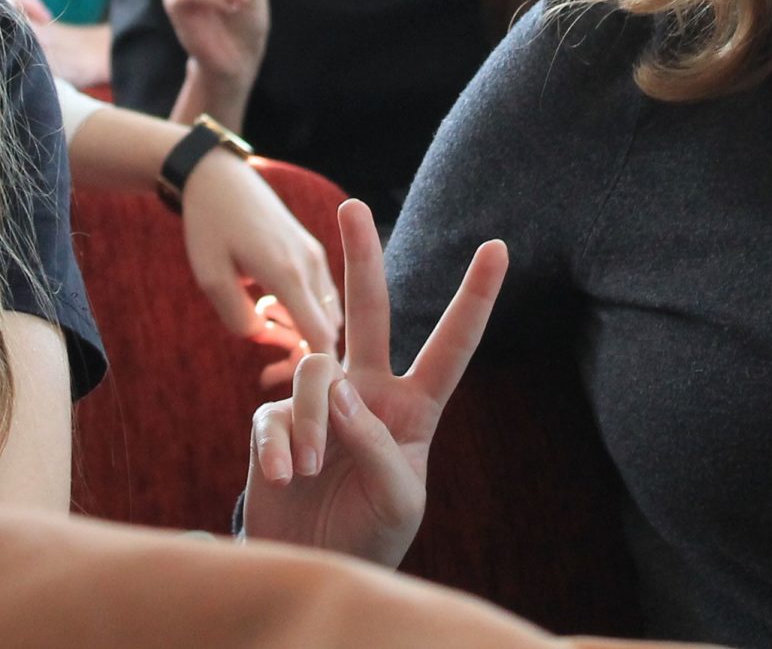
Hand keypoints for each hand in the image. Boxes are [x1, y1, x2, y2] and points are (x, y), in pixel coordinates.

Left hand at [179, 148, 340, 359]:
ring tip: (263, 332)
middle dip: (304, 355)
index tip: (291, 387)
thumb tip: (262, 336)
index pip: (321, 336)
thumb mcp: (210, 276)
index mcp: (288, 273)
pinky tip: (268, 309)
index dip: (313, 368)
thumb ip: (237, 318)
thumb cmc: (209, 225)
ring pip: (327, 314)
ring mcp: (316, 255)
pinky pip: (321, 296)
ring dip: (303, 332)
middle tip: (268, 370)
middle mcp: (312, 265)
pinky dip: (305, 314)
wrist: (218, 177)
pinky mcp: (312, 250)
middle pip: (329, 330)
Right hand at [242, 200, 506, 567]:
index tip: (499, 246)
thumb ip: (375, 440)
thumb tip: (335, 386)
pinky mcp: (274, 422)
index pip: (451, 345)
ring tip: (307, 469)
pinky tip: (284, 478)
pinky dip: (278, 448)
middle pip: (368, 311)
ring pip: (314, 372)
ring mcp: (319, 403)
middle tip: (353, 205)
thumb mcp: (398, 498)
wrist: (316, 565)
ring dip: (310, 422)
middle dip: (363, 256)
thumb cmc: (373, 532)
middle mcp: (367, 392)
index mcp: (414, 408)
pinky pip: (272, 414)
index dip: (475, 297)